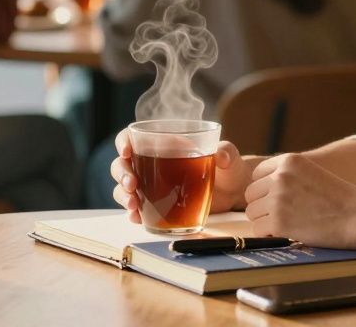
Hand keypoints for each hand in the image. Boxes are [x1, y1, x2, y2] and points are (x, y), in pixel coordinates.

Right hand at [110, 128, 251, 223]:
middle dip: (122, 174)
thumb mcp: (229, 157)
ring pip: (124, 187)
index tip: (126, 151)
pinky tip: (137, 217)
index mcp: (163, 144)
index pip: (132, 137)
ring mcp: (151, 185)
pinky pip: (136, 208)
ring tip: (133, 204)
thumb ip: (226, 152)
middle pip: (122, 164)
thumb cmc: (227, 168)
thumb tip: (221, 156)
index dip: (123, 142)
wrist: (233, 192)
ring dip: (123, 195)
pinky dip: (133, 213)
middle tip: (132, 184)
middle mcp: (151, 163)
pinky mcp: (156, 204)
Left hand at [244, 153, 355, 248]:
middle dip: (263, 206)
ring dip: (266, 221)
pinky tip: (289, 232)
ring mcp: (277, 199)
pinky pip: (258, 230)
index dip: (266, 190)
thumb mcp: (311, 174)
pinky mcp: (279, 222)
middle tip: (285, 215)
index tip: (281, 199)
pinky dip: (270, 235)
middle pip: (251, 194)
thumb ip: (287, 176)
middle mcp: (280, 176)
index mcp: (289, 160)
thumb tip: (259, 190)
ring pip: (252, 213)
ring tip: (290, 223)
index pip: (257, 174)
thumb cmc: (340, 199)